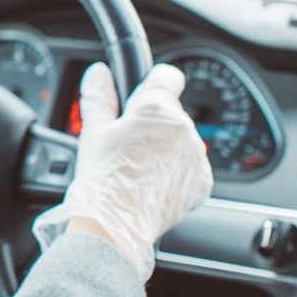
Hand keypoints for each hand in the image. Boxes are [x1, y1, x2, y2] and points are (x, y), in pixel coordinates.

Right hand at [33, 62, 212, 279]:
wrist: (117, 224)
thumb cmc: (103, 178)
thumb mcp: (93, 130)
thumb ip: (98, 96)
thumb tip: (98, 73)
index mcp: (155, 109)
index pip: (167, 76)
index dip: (152, 84)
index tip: (141, 95)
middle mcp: (183, 128)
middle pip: (170, 113)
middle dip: (152, 124)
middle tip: (127, 144)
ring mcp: (196, 156)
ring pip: (180, 140)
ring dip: (165, 148)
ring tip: (138, 168)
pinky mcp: (203, 181)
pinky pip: (190, 166)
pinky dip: (175, 171)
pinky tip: (152, 182)